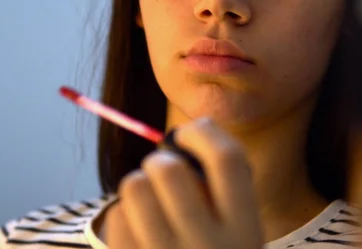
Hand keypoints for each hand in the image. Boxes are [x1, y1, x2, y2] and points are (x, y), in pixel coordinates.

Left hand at [103, 118, 263, 248]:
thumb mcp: (239, 230)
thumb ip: (225, 186)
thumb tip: (193, 129)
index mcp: (245, 232)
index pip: (228, 160)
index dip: (204, 134)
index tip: (189, 134)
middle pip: (168, 168)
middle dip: (161, 160)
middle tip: (165, 172)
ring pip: (135, 186)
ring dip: (141, 184)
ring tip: (151, 201)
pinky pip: (116, 217)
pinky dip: (126, 215)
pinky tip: (140, 231)